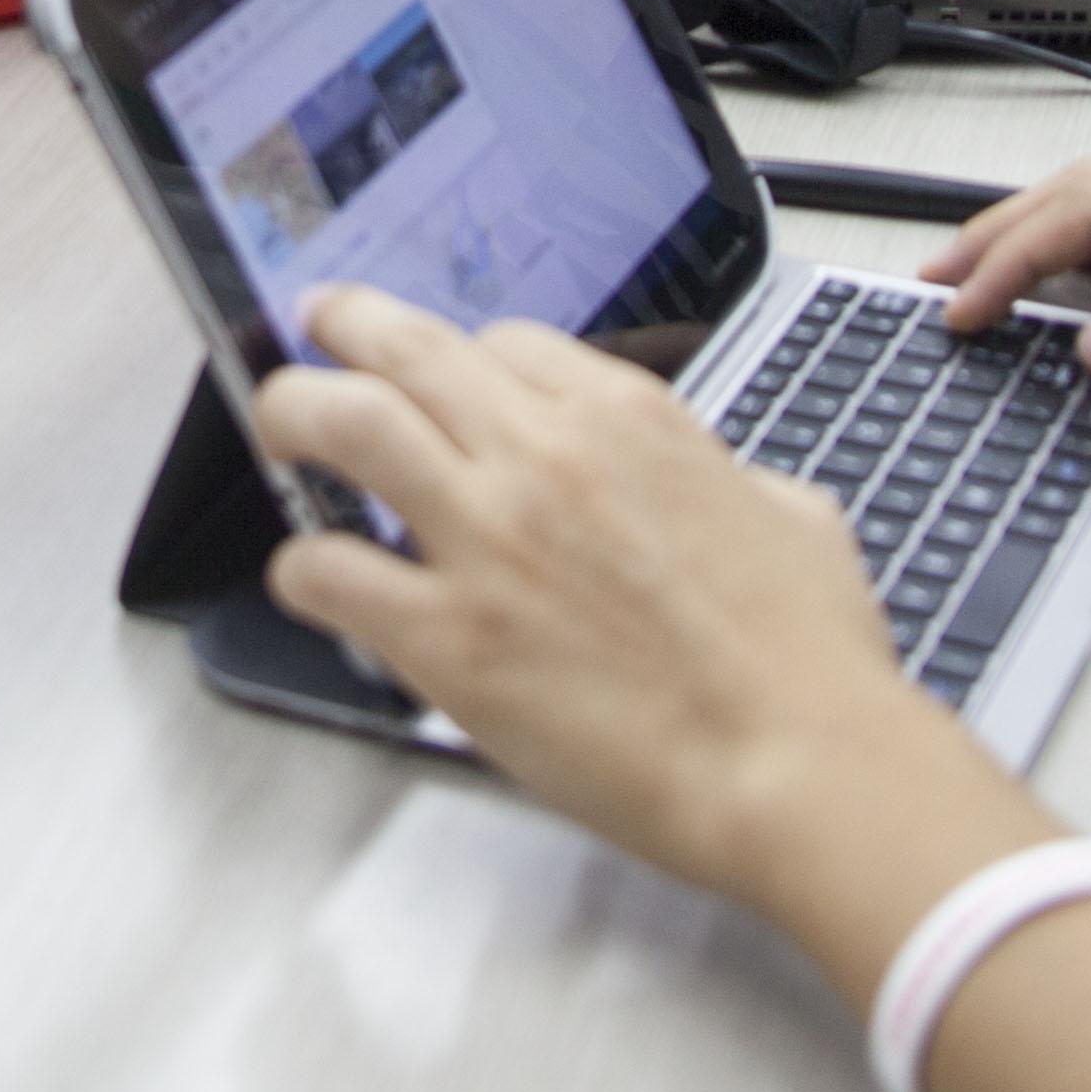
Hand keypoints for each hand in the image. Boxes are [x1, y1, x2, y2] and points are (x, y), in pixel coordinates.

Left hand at [254, 286, 991, 908]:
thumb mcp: (793, 516)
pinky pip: (329, 570)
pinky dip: (301, 567)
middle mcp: (545, 455)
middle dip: (347, 328)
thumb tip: (718, 489)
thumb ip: (728, 482)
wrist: (800, 764)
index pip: (508, 344)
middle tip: (318, 329)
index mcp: (629, 419)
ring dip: (294, 410)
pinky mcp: (447, 637)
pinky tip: (307, 579)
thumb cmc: (811, 662)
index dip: (467, 358)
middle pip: (406, 349)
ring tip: (279, 422)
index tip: (448, 375)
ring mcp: (487, 539)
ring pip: (345, 423)